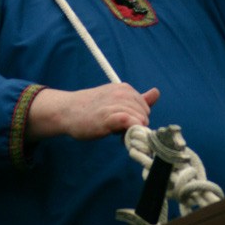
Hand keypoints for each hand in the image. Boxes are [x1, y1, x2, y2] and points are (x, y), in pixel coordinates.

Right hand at [28, 83, 159, 140]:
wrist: (67, 110)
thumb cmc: (91, 108)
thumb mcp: (115, 100)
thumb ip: (138, 98)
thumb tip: (157, 92)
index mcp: (125, 89)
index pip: (146, 107)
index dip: (138, 118)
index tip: (125, 124)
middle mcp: (122, 94)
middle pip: (145, 114)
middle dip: (137, 125)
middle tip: (120, 131)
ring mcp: (116, 104)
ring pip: (140, 119)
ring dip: (133, 131)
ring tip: (117, 133)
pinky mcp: (109, 117)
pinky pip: (131, 122)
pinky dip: (131, 131)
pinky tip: (120, 136)